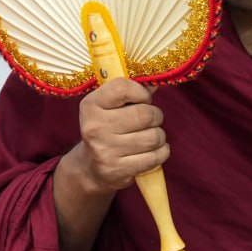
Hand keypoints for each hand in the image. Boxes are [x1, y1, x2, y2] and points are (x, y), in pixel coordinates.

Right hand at [75, 77, 166, 192]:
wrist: (91, 167)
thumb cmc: (107, 129)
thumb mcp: (109, 107)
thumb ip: (131, 93)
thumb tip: (155, 81)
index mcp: (90, 105)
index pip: (122, 88)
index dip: (141, 92)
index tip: (142, 99)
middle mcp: (94, 127)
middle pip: (146, 114)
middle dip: (155, 116)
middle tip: (149, 121)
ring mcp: (104, 150)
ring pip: (154, 137)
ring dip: (158, 136)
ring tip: (147, 137)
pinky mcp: (118, 169)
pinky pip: (156, 156)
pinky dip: (161, 152)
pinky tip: (151, 151)